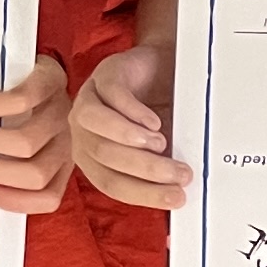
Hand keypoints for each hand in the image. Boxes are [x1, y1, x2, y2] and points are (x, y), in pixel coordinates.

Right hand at [0, 52, 72, 212]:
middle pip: (35, 173)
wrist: (43, 64)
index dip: (16, 201)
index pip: (49, 196)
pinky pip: (24, 101)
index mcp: (62, 162)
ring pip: (27, 142)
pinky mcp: (52, 82)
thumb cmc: (29, 109)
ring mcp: (62, 112)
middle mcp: (68, 141)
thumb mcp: (26, 142)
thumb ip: (11, 164)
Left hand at [70, 43, 187, 209]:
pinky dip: (133, 113)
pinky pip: (111, 97)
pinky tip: (154, 122)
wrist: (161, 69)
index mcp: (94, 157)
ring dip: (132, 141)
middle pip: (106, 158)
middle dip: (147, 170)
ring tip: (163, 144)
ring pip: (99, 130)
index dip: (144, 194)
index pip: (112, 183)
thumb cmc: (159, 112)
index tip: (176, 197)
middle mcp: (85, 133)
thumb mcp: (160, 149)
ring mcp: (90, 102)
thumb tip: (179, 197)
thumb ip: (160, 170)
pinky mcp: (104, 76)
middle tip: (181, 173)